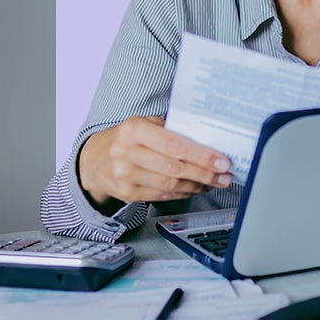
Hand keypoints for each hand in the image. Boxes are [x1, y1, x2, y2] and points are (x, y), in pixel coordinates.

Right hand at [78, 116, 232, 208]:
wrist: (95, 161)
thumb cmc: (127, 139)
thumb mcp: (143, 125)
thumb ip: (169, 131)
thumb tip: (207, 142)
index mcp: (133, 129)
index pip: (174, 144)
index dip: (200, 155)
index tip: (221, 160)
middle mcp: (127, 152)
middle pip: (175, 167)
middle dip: (205, 173)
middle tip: (225, 175)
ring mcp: (125, 175)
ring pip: (171, 183)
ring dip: (198, 184)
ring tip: (215, 181)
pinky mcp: (128, 193)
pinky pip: (163, 194)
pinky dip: (183, 192)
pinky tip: (195, 187)